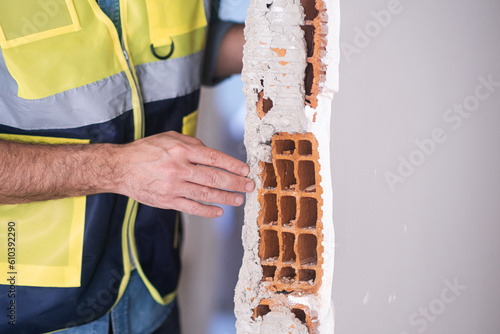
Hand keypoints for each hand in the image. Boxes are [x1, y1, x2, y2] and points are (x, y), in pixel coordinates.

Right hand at [117, 131, 253, 217]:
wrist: (120, 168)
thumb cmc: (146, 151)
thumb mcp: (169, 137)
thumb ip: (192, 143)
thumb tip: (211, 152)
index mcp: (181, 150)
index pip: (214, 158)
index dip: (232, 165)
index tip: (244, 170)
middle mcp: (179, 168)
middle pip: (214, 178)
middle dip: (235, 183)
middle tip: (249, 186)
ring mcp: (173, 187)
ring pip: (206, 194)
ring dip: (226, 198)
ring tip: (239, 199)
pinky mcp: (167, 201)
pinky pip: (191, 208)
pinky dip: (207, 211)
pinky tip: (219, 211)